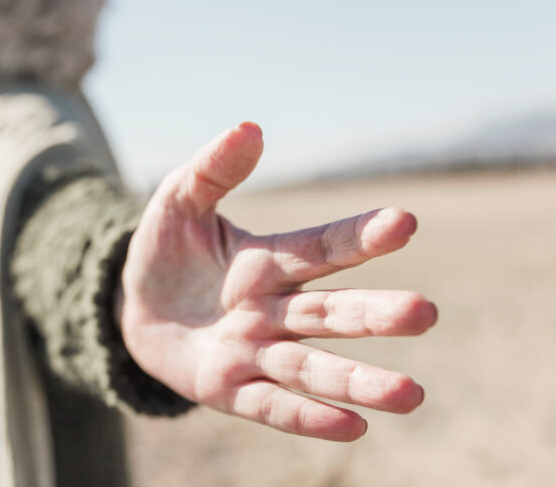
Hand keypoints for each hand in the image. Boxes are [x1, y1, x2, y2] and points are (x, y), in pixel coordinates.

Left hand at [119, 123, 436, 440]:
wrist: (132, 307)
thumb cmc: (165, 251)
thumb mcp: (179, 202)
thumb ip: (213, 169)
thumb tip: (250, 128)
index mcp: (267, 262)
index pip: (321, 248)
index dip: (359, 236)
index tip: (405, 222)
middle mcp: (272, 310)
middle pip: (328, 313)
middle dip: (373, 315)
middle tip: (424, 313)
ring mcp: (254, 353)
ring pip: (310, 368)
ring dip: (358, 382)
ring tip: (411, 394)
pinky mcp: (228, 389)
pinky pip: (271, 406)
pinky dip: (308, 417)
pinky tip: (353, 426)